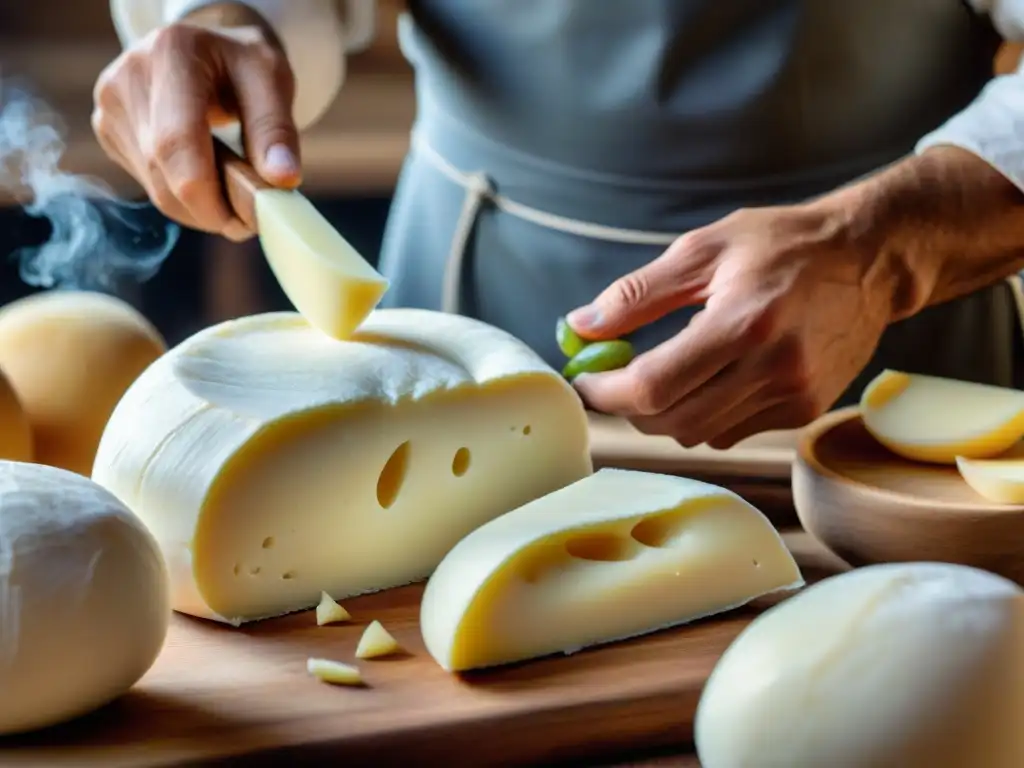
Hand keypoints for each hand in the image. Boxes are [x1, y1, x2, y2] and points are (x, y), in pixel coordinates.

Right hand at [92, 12, 300, 240]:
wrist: (207, 49)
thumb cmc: (243, 64)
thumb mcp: (272, 79)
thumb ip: (276, 129)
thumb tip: (282, 179)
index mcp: (171, 54)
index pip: (177, 144)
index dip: (209, 197)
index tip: (246, 222)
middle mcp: (128, 78)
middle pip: (164, 174)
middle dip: (210, 209)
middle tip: (249, 218)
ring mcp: (110, 106)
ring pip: (155, 189)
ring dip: (199, 208)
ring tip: (233, 195)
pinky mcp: (108, 130)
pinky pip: (148, 185)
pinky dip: (182, 198)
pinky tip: (206, 180)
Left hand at [568, 203, 897, 448]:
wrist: (869, 259)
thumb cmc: (783, 244)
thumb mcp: (703, 249)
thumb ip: (638, 294)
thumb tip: (580, 326)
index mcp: (742, 322)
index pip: (654, 386)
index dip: (607, 392)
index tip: (585, 381)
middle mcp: (773, 368)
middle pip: (671, 421)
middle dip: (629, 407)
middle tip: (614, 378)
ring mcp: (793, 396)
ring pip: (698, 435)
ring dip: (664, 414)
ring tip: (661, 373)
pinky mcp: (804, 411)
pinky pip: (730, 432)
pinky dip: (704, 415)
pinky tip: (710, 378)